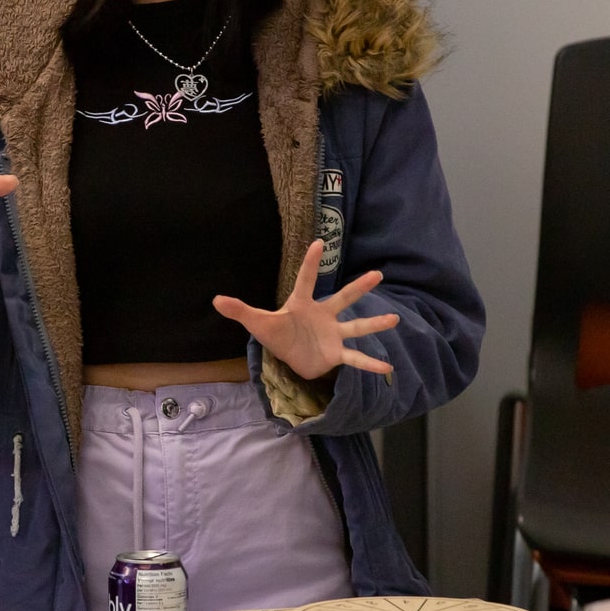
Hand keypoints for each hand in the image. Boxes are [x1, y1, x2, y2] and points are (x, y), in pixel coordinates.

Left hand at [211, 241, 401, 382]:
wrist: (290, 358)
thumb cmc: (277, 335)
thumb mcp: (257, 324)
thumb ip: (240, 311)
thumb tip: (215, 300)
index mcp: (302, 304)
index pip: (306, 280)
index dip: (311, 264)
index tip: (318, 243)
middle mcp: (323, 316)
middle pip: (342, 299)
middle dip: (358, 288)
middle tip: (377, 274)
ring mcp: (333, 334)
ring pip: (356, 327)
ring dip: (374, 324)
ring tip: (394, 320)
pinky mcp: (336, 354)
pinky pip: (355, 358)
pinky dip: (369, 364)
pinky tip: (387, 368)